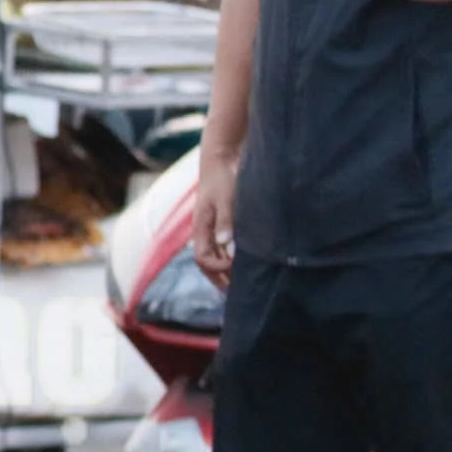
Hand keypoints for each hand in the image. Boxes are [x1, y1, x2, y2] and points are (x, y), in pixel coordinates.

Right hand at [191, 148, 240, 285]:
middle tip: (241, 295)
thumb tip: (227, 247)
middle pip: (208, 264)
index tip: (237, 267)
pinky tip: (249, 262)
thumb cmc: (224, 176)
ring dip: (229, 272)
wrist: (224, 156)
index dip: (219, 270)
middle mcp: (206, 231)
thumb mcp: (226, 198)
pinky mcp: (225, 222)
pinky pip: (225, 247)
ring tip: (247, 283)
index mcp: (202, 227)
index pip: (204, 260)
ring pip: (217, 257)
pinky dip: (234, 259)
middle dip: (222, 280)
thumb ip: (227, 221)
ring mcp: (214, 227)